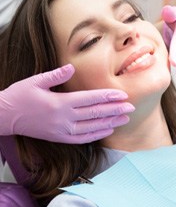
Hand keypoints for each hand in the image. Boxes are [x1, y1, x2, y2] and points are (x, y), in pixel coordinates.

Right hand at [0, 64, 133, 142]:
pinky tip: (107, 130)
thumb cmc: (19, 96)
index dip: (108, 97)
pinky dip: (96, 135)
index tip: (123, 96)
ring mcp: (62, 131)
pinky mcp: (59, 138)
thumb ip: (56, 75)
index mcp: (59, 102)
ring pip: (92, 128)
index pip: (90, 99)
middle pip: (95, 114)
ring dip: (110, 123)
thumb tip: (71, 68)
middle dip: (115, 110)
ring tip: (124, 119)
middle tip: (131, 107)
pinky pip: (82, 139)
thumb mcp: (35, 81)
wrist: (5, 116)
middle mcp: (64, 118)